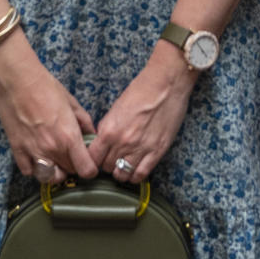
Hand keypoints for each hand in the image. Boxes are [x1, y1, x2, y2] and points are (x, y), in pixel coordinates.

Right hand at [0, 33, 96, 183]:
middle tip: (73, 155)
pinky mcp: (17, 150)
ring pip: (49, 178)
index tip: (89, 163)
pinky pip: (28, 171)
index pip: (85, 170)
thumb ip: (84, 121)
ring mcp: (33, 152)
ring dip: (55, 172)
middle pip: (69, 172)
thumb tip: (91, 134)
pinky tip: (38, 156)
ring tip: (57, 161)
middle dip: (74, 167)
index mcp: (69, 137)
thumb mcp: (72, 102)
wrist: (18, 81)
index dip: (90, 169)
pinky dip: (35, 167)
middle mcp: (52, 149)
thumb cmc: (47, 87)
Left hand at [87, 42, 195, 182]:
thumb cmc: (142, 89)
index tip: (98, 157)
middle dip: (107, 164)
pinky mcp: (157, 152)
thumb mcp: (116, 107)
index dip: (94, 159)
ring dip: (121, 171)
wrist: (167, 83)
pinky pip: (141, 175)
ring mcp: (141, 149)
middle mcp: (122, 143)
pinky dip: (135, 176)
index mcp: (109, 130)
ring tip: (124, 164)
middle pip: (106, 168)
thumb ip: (108, 127)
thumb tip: (103, 142)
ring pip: (122, 175)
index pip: (92, 158)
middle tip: (112, 158)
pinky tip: (135, 168)